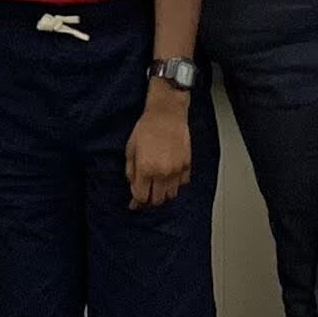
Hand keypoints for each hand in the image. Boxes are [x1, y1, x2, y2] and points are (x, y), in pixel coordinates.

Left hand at [125, 89, 192, 209]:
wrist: (167, 113)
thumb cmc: (147, 127)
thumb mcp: (130, 149)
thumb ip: (130, 171)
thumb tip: (133, 185)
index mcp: (146, 169)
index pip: (142, 197)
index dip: (137, 202)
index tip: (134, 203)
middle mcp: (162, 172)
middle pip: (157, 200)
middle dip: (150, 201)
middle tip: (145, 196)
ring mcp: (177, 169)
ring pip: (171, 194)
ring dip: (163, 194)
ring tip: (157, 187)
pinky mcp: (187, 164)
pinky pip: (182, 183)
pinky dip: (176, 184)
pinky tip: (169, 177)